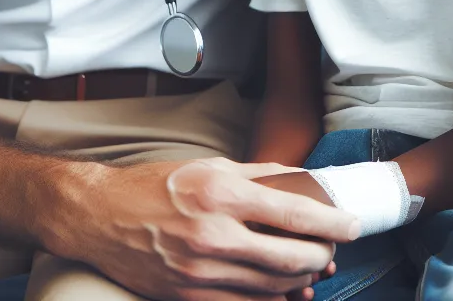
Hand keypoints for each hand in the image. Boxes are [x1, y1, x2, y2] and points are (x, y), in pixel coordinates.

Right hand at [38, 156, 359, 300]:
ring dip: (301, 279)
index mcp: (220, 192)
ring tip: (312, 269)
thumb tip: (298, 182)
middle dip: (322, 256)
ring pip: (273, 286)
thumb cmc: (153, 184)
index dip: (332, 223)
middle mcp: (213, 233)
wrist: (100, 216)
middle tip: (332, 250)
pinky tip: (283, 291)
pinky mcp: (190, 296)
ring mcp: (201, 271)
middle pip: (290, 256)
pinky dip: (272, 300)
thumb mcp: (207, 165)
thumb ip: (256, 175)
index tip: (353, 225)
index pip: (292, 212)